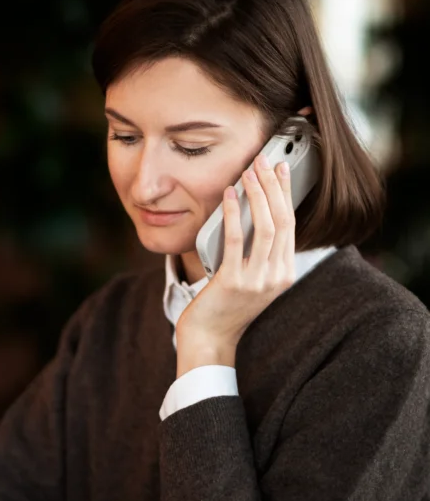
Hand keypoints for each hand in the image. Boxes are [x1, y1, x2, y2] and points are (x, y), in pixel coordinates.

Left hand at [176, 151, 294, 376]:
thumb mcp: (253, 279)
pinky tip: (228, 195)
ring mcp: (257, 280)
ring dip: (257, 195)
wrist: (209, 338)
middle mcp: (276, 277)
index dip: (286, 194)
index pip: (291, 225)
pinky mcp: (234, 282)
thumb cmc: (225, 306)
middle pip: (282, 221)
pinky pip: (237, 240)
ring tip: (248, 173)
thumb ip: (261, 254)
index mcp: (284, 274)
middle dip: (274, 186)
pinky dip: (233, 213)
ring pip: (265, 227)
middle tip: (264, 161)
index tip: (281, 170)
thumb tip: (255, 212)